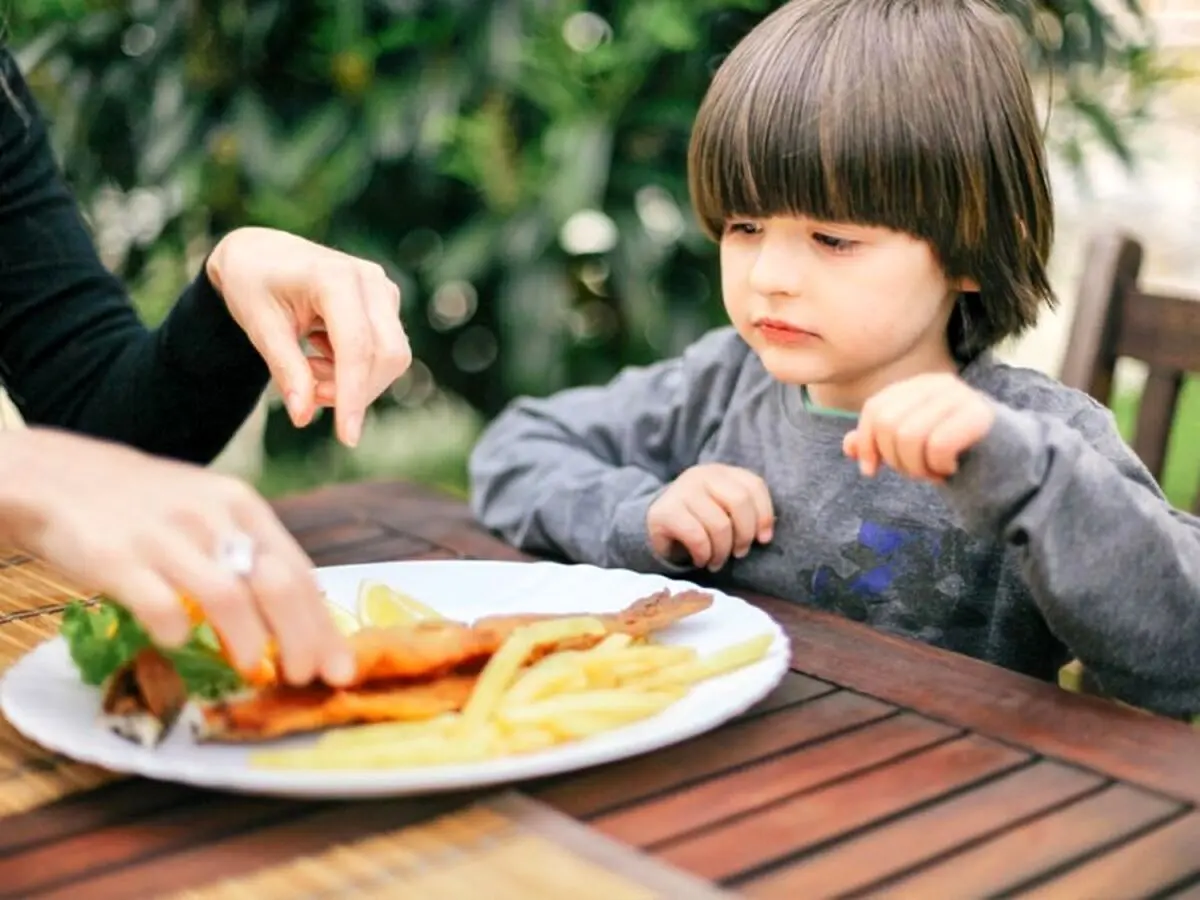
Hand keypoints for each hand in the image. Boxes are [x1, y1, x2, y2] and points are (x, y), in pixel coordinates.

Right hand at [0, 429, 352, 685]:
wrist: (62, 476)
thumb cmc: (149, 505)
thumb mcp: (210, 511)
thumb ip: (248, 554)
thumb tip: (297, 619)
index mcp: (242, 507)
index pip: (299, 572)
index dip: (323, 625)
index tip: (338, 666)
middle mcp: (212, 518)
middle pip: (277, 585)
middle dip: (301, 639)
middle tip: (305, 677)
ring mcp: (166, 537)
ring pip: (228, 595)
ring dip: (251, 641)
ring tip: (256, 669)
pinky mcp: (118, 558)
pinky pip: (159, 604)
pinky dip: (175, 631)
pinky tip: (178, 643)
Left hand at [207, 227, 412, 447]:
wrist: (262, 253)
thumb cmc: (254, 284)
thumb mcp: (259, 327)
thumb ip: (286, 370)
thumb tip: (304, 417)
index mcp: (335, 277)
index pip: (357, 346)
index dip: (353, 395)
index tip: (347, 438)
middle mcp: (370, 280)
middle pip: (386, 356)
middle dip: (354, 390)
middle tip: (310, 393)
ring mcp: (384, 290)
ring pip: (391, 358)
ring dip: (353, 381)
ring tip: (310, 368)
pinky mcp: (387, 304)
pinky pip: (386, 352)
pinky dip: (356, 370)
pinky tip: (322, 355)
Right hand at [646, 464, 774, 570]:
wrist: (657, 527)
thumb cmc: (700, 522)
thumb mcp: (725, 511)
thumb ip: (747, 514)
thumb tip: (765, 536)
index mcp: (721, 472)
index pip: (754, 486)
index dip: (765, 515)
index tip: (764, 539)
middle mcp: (701, 475)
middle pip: (739, 502)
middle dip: (744, 535)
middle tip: (739, 553)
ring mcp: (681, 491)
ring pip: (720, 525)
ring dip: (723, 551)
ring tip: (718, 561)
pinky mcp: (665, 512)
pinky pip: (698, 537)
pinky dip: (704, 554)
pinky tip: (701, 560)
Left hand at [844, 373, 995, 481]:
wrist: (1006, 460)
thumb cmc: (954, 451)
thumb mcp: (911, 445)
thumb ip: (880, 441)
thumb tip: (848, 446)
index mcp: (917, 386)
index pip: (874, 409)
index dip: (866, 442)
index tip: (870, 470)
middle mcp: (937, 384)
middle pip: (888, 424)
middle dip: (896, 459)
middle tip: (917, 472)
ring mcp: (960, 397)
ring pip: (909, 436)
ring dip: (917, 467)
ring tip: (933, 472)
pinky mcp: (979, 416)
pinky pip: (937, 446)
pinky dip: (938, 466)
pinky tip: (950, 468)